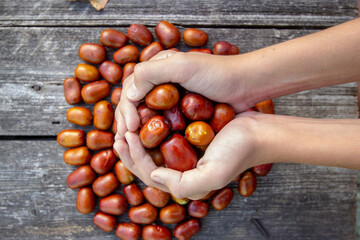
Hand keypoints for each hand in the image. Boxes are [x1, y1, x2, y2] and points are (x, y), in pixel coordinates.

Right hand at [115, 50, 252, 138]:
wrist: (246, 84)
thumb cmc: (217, 74)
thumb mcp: (183, 66)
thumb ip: (150, 73)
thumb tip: (127, 95)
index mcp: (157, 69)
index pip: (130, 91)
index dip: (125, 111)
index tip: (129, 130)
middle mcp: (161, 83)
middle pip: (135, 104)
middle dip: (127, 123)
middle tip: (126, 142)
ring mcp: (173, 98)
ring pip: (147, 115)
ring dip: (139, 131)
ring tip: (136, 147)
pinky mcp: (183, 110)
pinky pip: (163, 122)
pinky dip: (156, 133)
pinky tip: (154, 145)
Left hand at [115, 111, 264, 198]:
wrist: (259, 133)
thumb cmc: (239, 152)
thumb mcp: (214, 175)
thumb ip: (184, 184)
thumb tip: (154, 176)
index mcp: (184, 181)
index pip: (148, 173)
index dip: (133, 157)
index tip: (125, 136)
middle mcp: (181, 170)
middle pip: (146, 163)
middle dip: (128, 150)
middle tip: (117, 134)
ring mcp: (185, 154)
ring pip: (153, 150)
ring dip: (136, 139)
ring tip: (126, 126)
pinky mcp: (190, 139)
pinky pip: (164, 136)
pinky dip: (151, 128)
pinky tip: (145, 116)